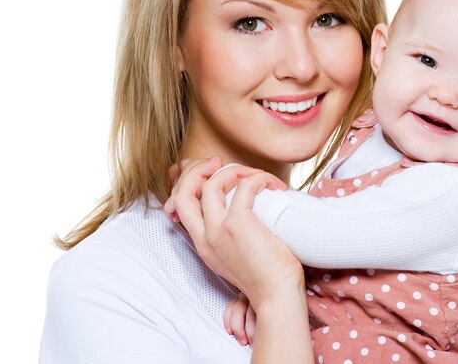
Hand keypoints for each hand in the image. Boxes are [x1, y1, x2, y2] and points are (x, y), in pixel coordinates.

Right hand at [170, 162, 313, 363]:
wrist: (277, 296)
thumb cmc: (266, 273)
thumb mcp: (236, 252)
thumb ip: (230, 230)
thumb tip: (240, 200)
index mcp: (203, 243)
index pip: (180, 203)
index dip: (188, 179)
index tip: (209, 169)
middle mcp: (206, 237)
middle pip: (184, 192)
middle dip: (197, 169)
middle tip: (218, 161)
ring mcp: (220, 231)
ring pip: (211, 184)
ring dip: (234, 170)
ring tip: (255, 174)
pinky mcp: (239, 225)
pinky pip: (244, 187)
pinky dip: (258, 178)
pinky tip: (272, 184)